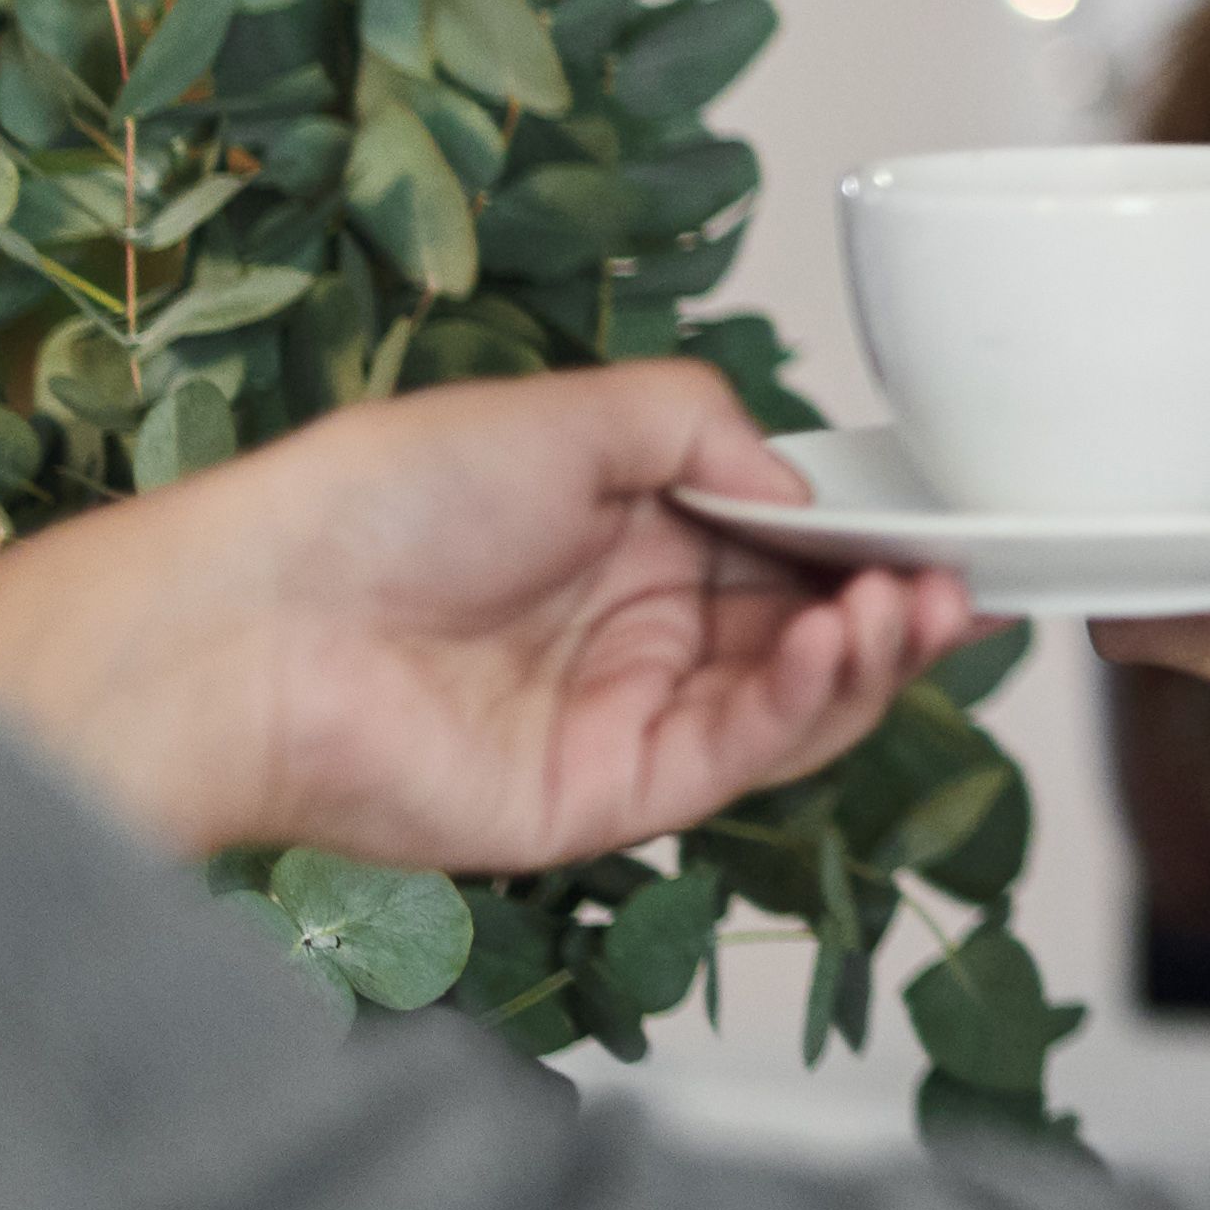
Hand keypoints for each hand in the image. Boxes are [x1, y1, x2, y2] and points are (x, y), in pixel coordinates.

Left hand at [0, 366, 975, 865]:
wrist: (254, 626)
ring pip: (797, 700)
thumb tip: (806, 489)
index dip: (871, 538)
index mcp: (629, 538)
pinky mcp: (612, 795)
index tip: (947, 521)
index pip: (788, 545)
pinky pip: (743, 753)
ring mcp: (628, 719)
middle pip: (812, 629)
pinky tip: (841, 639)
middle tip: (955, 574)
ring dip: (874, 652)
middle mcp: (638, 633)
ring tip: (920, 602)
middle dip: (896, 600)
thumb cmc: (374, 504)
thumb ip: (703, 428)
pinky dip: (810, 699)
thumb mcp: (567, 414)